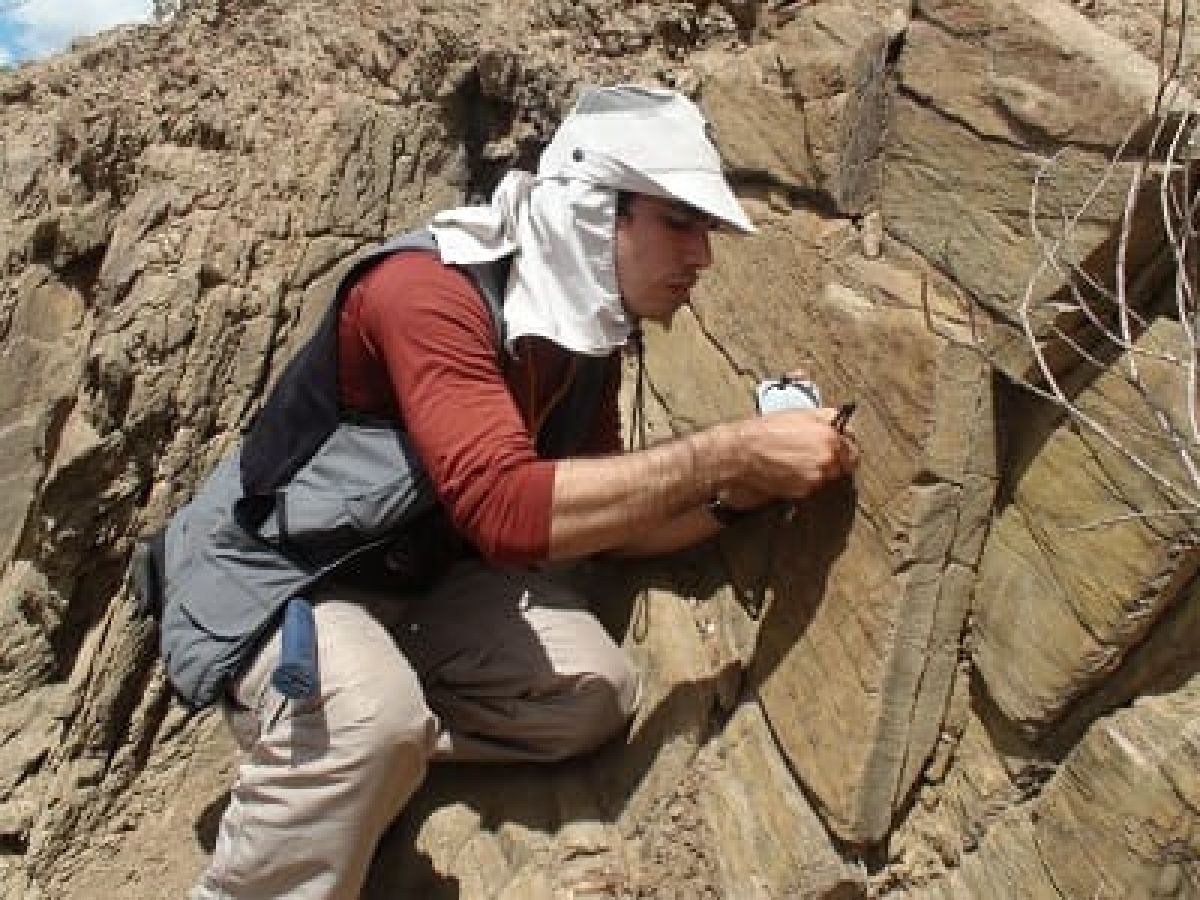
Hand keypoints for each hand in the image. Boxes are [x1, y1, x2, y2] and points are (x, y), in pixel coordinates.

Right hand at [735, 407, 857, 500]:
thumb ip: (824, 418)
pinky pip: (811, 487)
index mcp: (829, 435)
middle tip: (810, 455)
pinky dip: (802, 482)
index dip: (844, 447)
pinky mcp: (804, 491)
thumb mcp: (797, 413)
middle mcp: (827, 457)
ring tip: (794, 462)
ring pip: (826, 477)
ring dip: (816, 472)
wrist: (740, 455)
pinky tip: (786, 471)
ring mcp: (816, 476)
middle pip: (842, 465)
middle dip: (831, 461)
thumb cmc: (763, 432)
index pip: (852, 447)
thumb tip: (840, 421)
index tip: (838, 448)